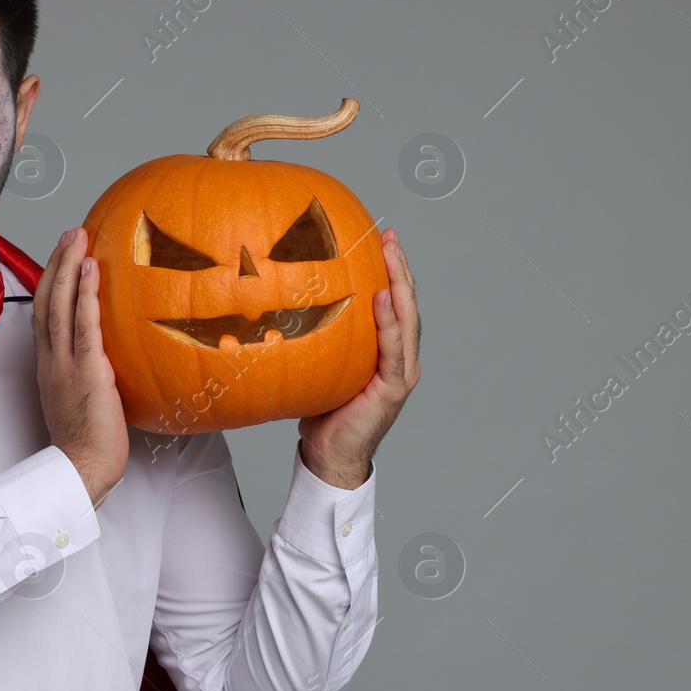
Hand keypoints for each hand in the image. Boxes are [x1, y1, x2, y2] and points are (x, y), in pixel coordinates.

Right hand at [32, 226, 128, 506]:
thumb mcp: (88, 401)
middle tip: (70, 232)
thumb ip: (95, 376)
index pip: (47, 314)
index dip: (54, 282)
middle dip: (57, 263)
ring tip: (78, 237)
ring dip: (68, 267)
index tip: (66, 256)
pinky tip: (91, 271)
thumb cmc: (89, 444)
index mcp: (51, 366)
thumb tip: (116, 361)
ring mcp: (66, 365)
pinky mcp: (86, 372)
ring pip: (59, 306)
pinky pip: (83, 327)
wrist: (81, 469)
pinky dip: (85, 297)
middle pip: (47, 301)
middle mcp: (52, 360)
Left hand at [296, 228, 420, 489]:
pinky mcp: (394, 388)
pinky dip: (390, 323)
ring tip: (391, 253)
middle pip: (407, 303)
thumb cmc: (320, 409)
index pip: (395, 302)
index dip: (392, 270)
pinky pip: (394, 349)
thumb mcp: (319, 362)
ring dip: (400, 284)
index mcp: (388, 351)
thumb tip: (283, 297)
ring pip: (408, 320)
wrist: (328, 455)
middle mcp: (402, 358)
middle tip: (389, 235)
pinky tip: (381, 297)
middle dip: (400, 267)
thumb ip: (319, 334)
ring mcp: (402, 373)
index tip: (382, 238)